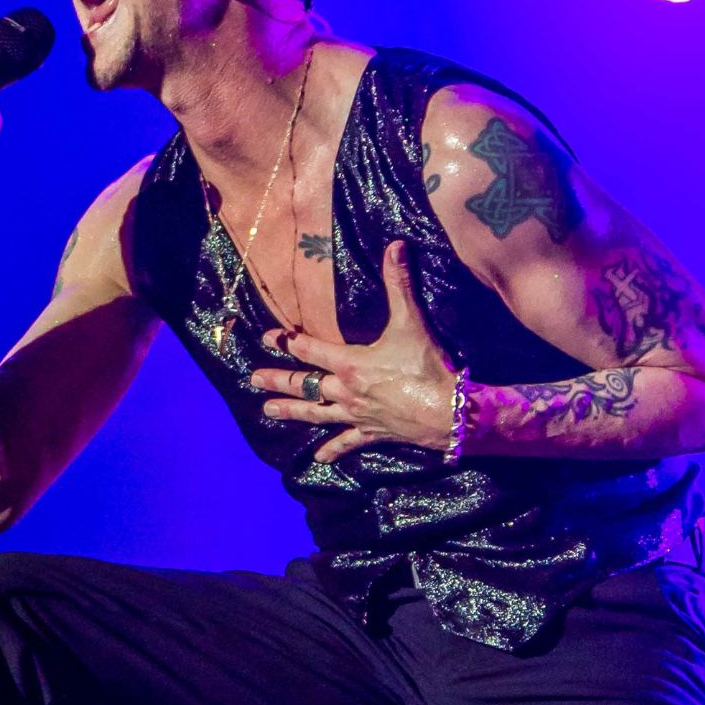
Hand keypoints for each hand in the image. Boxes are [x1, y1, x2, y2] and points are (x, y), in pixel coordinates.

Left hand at [249, 241, 458, 463]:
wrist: (451, 412)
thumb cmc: (427, 366)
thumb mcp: (411, 322)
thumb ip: (399, 284)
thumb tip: (395, 246)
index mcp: (349, 363)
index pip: (307, 348)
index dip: (286, 341)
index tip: (266, 338)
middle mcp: (345, 390)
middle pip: (304, 384)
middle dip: (277, 380)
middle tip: (253, 379)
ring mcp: (356, 414)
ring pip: (316, 414)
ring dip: (291, 412)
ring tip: (267, 411)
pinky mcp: (372, 432)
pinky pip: (348, 442)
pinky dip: (334, 449)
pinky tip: (319, 459)